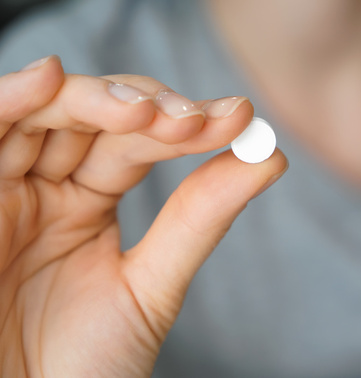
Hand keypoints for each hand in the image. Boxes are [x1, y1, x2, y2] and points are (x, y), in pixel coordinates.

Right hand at [0, 56, 287, 376]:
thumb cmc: (84, 367)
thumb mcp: (149, 288)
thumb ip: (199, 218)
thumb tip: (270, 155)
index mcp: (86, 202)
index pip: (138, 142)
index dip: (184, 125)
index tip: (239, 117)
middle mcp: (42, 185)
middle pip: (92, 116)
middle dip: (145, 109)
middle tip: (192, 120)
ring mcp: (2, 189)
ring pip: (41, 114)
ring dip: (92, 100)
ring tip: (144, 109)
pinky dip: (10, 100)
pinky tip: (50, 77)